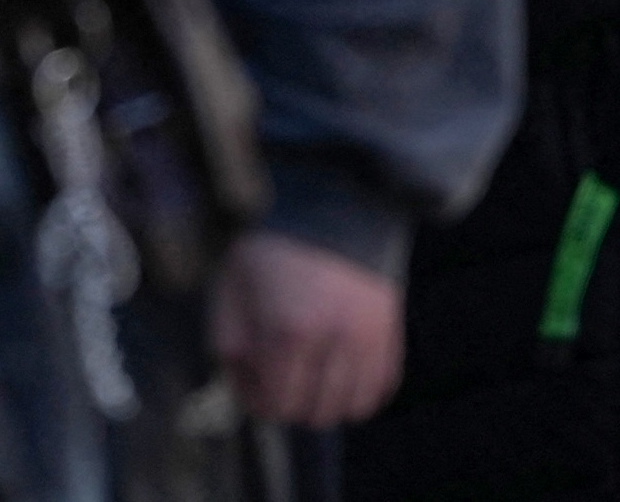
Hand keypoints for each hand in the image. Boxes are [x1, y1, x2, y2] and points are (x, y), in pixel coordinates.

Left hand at [214, 230, 404, 429]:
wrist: (329, 207)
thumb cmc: (271, 249)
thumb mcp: (231, 289)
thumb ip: (230, 344)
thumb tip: (244, 389)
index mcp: (286, 329)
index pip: (277, 402)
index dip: (260, 403)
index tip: (253, 388)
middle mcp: (332, 340)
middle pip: (314, 413)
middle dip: (291, 404)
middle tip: (279, 379)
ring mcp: (367, 340)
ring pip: (350, 409)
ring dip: (326, 401)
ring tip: (309, 375)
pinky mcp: (389, 335)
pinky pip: (379, 390)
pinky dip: (358, 391)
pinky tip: (337, 372)